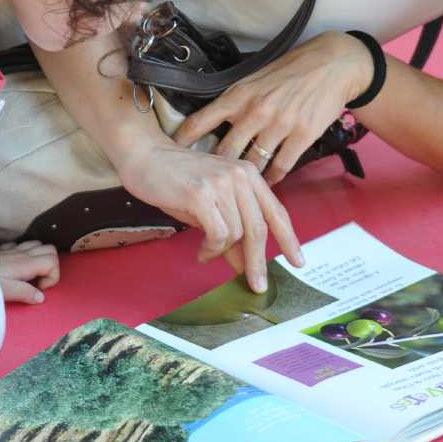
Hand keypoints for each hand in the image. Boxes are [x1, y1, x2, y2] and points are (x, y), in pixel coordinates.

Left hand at [0, 240, 60, 303]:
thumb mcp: (6, 291)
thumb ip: (25, 293)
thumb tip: (40, 297)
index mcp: (26, 264)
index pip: (52, 262)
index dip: (52, 277)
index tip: (39, 288)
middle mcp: (24, 254)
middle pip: (50, 249)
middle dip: (51, 265)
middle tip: (39, 280)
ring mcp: (15, 249)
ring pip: (39, 244)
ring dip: (41, 257)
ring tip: (32, 273)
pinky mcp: (6, 249)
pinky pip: (22, 245)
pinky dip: (26, 253)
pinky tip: (19, 264)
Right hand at [119, 142, 302, 292]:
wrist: (144, 155)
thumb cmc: (176, 180)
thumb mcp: (211, 204)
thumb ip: (232, 228)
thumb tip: (245, 262)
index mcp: (248, 174)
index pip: (276, 211)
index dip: (288, 239)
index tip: (297, 261)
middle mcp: (240, 175)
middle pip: (259, 228)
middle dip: (258, 261)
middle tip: (257, 285)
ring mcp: (221, 183)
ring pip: (236, 234)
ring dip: (221, 252)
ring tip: (206, 252)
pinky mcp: (201, 194)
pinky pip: (218, 234)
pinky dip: (211, 249)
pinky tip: (201, 252)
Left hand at [174, 31, 373, 183]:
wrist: (332, 64)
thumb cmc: (291, 70)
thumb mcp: (255, 77)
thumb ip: (235, 100)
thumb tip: (211, 121)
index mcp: (239, 94)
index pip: (201, 121)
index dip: (183, 141)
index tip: (170, 154)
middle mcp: (256, 110)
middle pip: (225, 152)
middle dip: (213, 172)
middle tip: (205, 185)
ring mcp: (280, 124)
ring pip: (252, 163)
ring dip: (244, 179)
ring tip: (235, 190)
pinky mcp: (303, 135)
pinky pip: (281, 166)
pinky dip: (272, 177)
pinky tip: (266, 182)